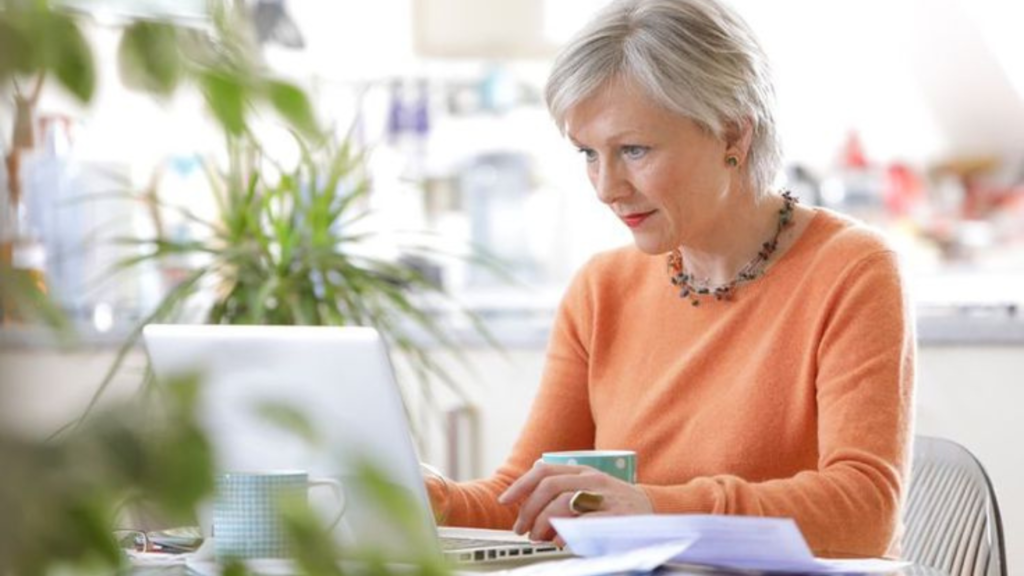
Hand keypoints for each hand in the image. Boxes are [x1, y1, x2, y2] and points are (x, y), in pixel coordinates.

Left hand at [497, 460, 652, 544]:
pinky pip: (586, 522)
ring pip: (564, 502)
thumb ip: (563, 492)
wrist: (655, 510)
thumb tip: (528, 510)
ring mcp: (606, 497)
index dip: (521, 485)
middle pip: (550, 486)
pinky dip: (567, 531)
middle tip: (521, 529)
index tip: (505, 501)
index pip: (545, 471)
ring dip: (543, 521)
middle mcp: (593, 479)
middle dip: (529, 509)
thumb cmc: (614, 503)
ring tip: (538, 538)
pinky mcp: (617, 516)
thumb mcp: (589, 489)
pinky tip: (558, 541)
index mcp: (583, 471)